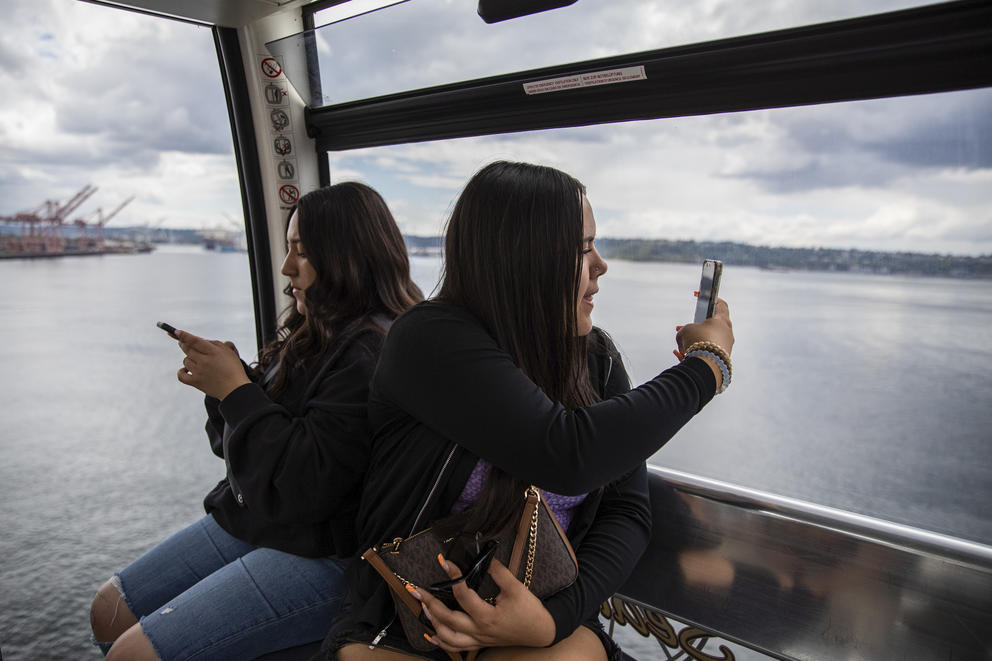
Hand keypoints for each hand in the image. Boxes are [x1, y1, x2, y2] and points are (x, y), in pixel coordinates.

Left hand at [175, 330, 249, 399]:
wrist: (235, 389)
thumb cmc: (233, 368)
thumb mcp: (228, 352)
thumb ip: (214, 343)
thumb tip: (200, 341)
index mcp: (213, 352)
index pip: (195, 341)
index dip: (184, 336)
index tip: (176, 332)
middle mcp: (204, 361)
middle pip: (188, 349)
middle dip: (184, 344)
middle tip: (184, 343)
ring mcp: (199, 372)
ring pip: (185, 361)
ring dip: (189, 359)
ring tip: (198, 361)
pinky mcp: (196, 382)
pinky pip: (181, 375)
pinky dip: (181, 371)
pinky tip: (186, 369)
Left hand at [411, 558, 555, 652]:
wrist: (542, 632)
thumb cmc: (530, 611)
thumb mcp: (517, 588)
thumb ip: (499, 573)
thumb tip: (484, 557)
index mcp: (487, 616)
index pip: (463, 595)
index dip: (453, 576)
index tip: (443, 562)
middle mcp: (479, 630)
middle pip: (447, 619)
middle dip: (428, 602)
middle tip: (415, 588)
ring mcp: (478, 639)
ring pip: (448, 637)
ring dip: (432, 621)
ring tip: (422, 606)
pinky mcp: (480, 643)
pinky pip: (456, 647)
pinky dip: (441, 641)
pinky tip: (431, 633)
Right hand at [675, 298, 733, 356]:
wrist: (706, 365)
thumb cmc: (700, 344)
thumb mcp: (685, 330)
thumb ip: (684, 330)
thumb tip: (683, 336)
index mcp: (722, 320)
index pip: (721, 305)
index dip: (711, 299)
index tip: (705, 297)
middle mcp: (727, 333)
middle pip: (713, 326)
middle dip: (699, 327)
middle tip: (690, 328)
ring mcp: (726, 347)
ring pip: (710, 341)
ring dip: (698, 342)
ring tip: (684, 345)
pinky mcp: (723, 359)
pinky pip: (708, 354)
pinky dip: (698, 353)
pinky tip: (685, 355)